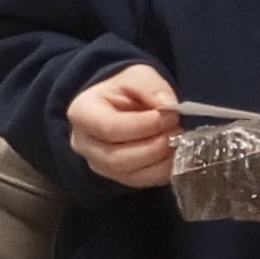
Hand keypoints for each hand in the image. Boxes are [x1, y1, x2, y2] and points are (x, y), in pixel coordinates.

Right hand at [69, 63, 182, 189]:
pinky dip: (164, 170)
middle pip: (118, 158)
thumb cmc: (124, 89)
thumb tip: (168, 106)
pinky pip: (142, 182)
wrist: (118, 104)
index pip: (110, 128)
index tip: (170, 114)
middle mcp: (84, 145)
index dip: (143, 125)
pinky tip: (175, 153)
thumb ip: (151, 86)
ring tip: (177, 139)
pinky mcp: (117, 178)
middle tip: (177, 129)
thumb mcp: (137, 75)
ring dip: (161, 160)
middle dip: (154, 146)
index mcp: (82, 113)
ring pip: (131, 174)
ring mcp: (99, 165)